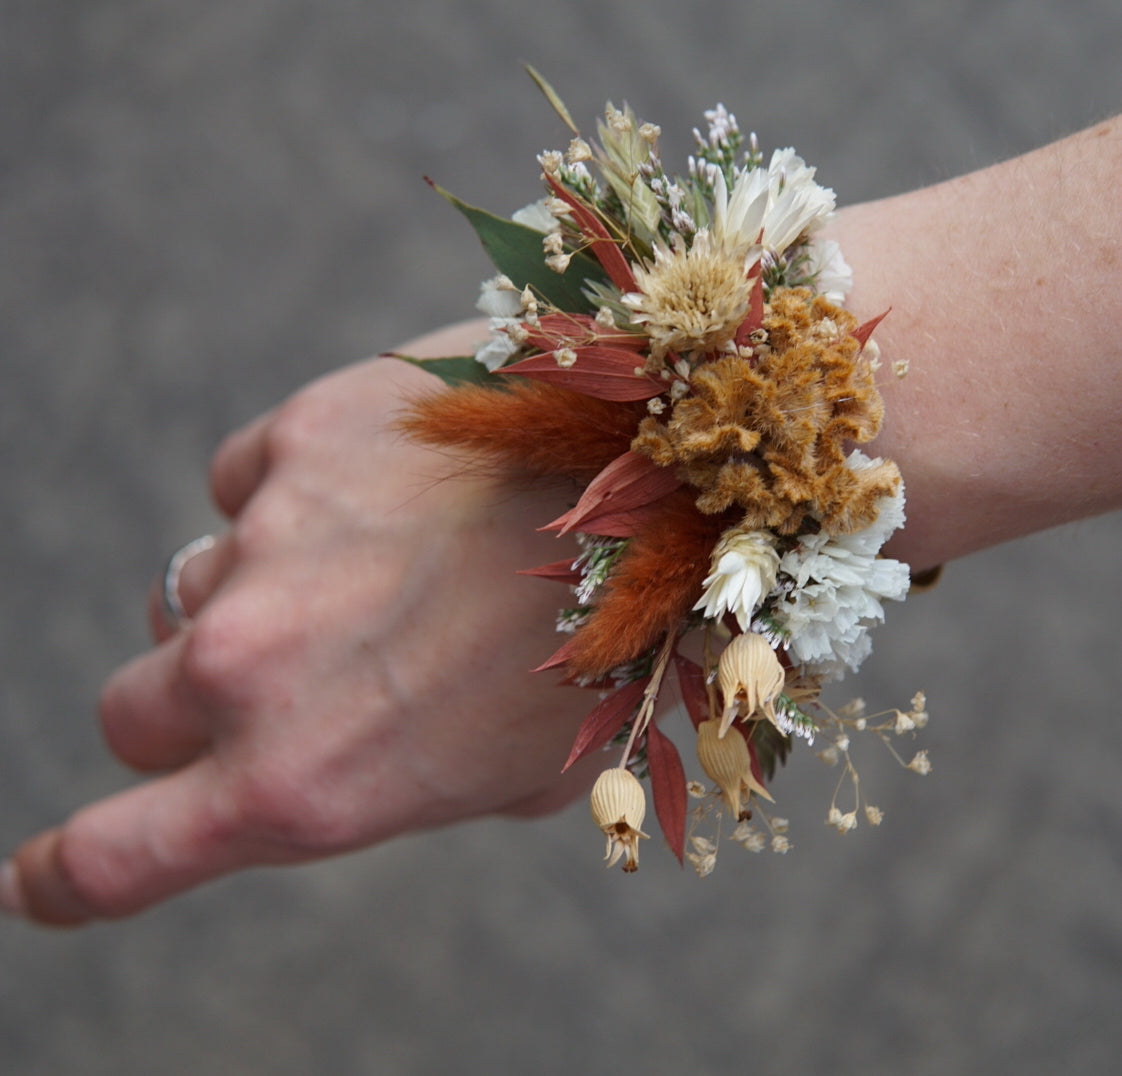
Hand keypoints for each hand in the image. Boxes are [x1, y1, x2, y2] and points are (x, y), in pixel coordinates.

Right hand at [2, 354, 593, 924]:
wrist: (679, 477)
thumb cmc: (624, 643)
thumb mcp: (526, 771)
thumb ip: (412, 783)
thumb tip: (364, 755)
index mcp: (309, 783)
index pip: (116, 857)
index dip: (64, 875)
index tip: (39, 880)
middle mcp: (257, 667)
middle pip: (130, 711)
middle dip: (188, 707)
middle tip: (285, 673)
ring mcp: (266, 545)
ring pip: (194, 585)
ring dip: (262, 590)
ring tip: (388, 561)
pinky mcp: (298, 438)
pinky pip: (248, 483)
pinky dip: (297, 497)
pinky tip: (395, 487)